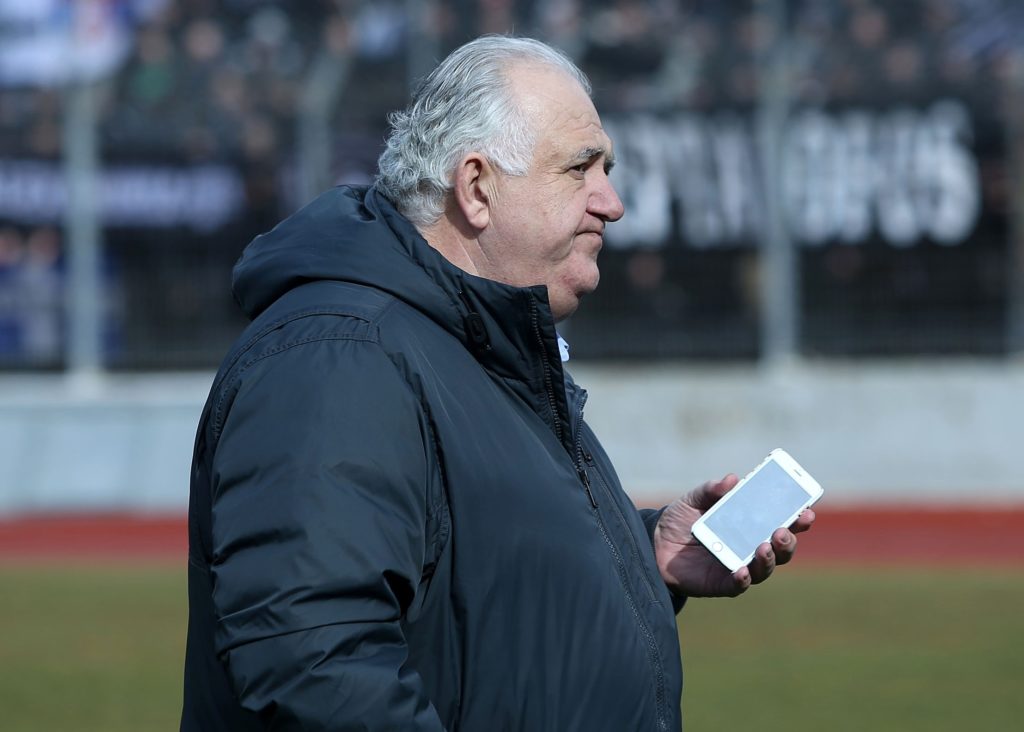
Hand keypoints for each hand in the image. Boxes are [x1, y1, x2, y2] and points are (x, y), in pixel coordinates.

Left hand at [652, 474, 815, 597]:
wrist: (654, 542)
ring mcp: (737, 566)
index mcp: (750, 525)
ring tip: (764, 546)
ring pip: (764, 569)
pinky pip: (737, 585)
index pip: (782, 523)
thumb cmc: (681, 519)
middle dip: (788, 540)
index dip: (798, 519)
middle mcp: (749, 547)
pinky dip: (743, 578)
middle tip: (784, 530)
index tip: (807, 510)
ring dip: (769, 559)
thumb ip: (712, 489)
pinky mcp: (720, 583)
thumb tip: (733, 479)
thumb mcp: (694, 499)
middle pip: (780, 549)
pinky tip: (742, 570)